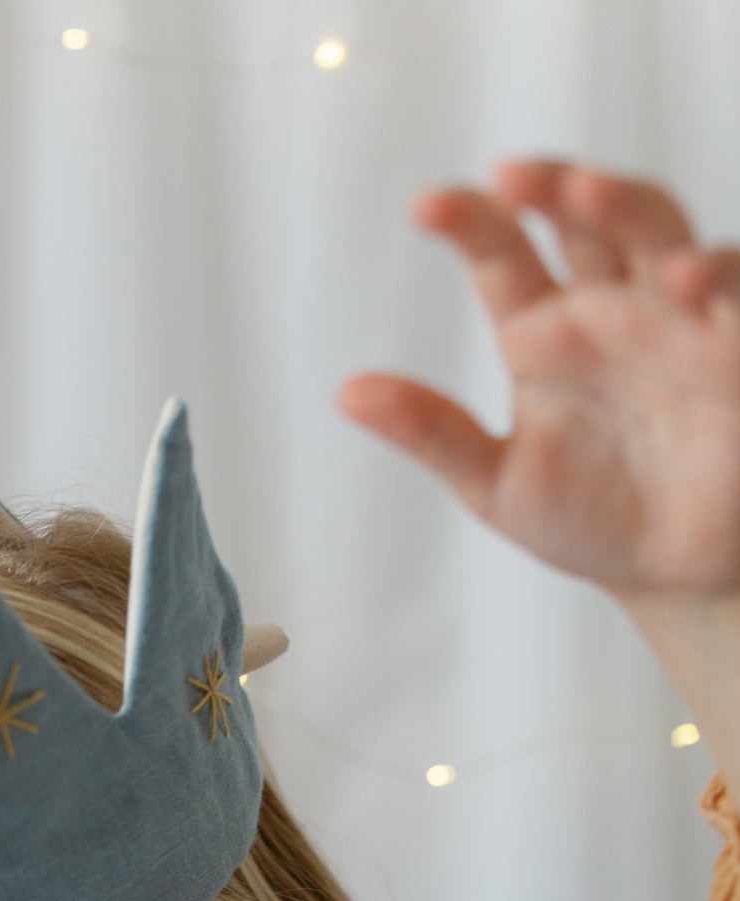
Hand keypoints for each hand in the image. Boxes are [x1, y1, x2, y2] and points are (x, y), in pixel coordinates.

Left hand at [335, 157, 739, 606]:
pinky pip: (734, 295)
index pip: (500, 253)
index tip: (426, 209)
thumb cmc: (588, 518)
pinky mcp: (735, 347)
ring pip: (656, 231)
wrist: (667, 573)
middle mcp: (607, 307)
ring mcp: (673, 319)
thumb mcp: (495, 485)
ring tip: (584, 193)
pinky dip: (715, 274)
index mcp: (541, 330)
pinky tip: (684, 278)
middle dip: (550, 188)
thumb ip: (432, 434)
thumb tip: (348, 393)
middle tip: (511, 179)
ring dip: (624, 205)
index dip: (469, 223)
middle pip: (582, 217)